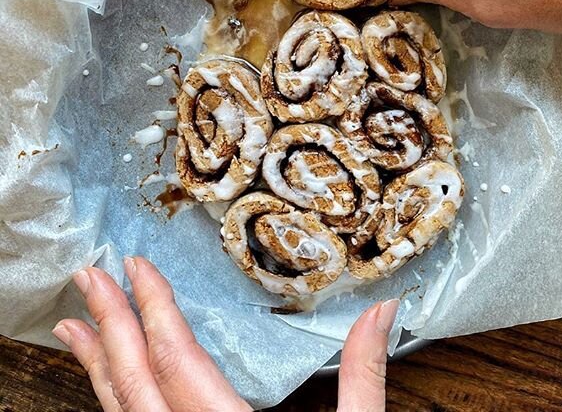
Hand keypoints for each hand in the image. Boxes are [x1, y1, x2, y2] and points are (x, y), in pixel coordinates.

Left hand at [52, 257, 398, 411]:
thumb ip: (362, 374)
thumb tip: (382, 311)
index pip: (178, 358)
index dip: (154, 307)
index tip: (135, 267)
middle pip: (136, 381)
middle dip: (110, 323)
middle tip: (87, 277)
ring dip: (96, 365)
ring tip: (75, 325)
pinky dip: (112, 400)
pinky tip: (109, 381)